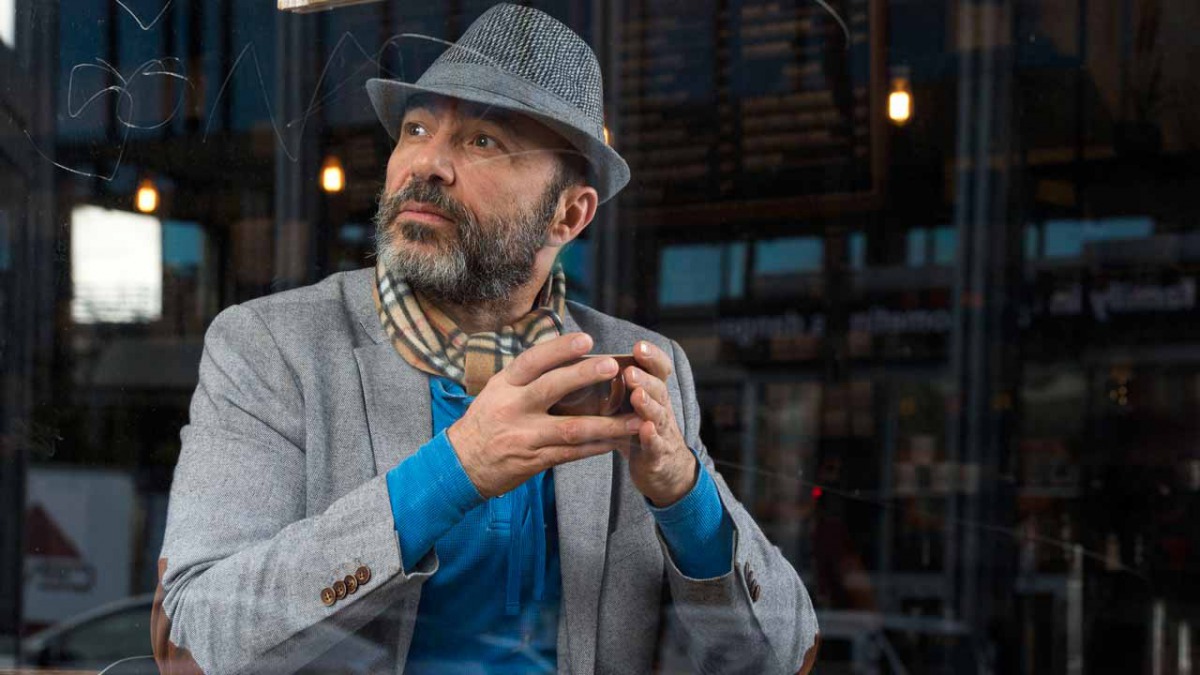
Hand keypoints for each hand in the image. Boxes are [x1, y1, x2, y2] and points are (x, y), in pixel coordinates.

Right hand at [447, 333, 640, 497]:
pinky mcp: (535, 460)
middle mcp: (513, 407)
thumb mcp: (497, 391)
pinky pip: (572, 453)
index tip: (586, 340)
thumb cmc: (485, 422)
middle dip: (584, 376)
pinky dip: (596, 447)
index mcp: (504, 385)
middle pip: (551, 388)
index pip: (532, 360)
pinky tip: (616, 441)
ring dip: (606, 424)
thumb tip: (565, 354)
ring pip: (571, 428)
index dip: (559, 349)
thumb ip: (527, 376)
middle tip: (613, 368)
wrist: (461, 465)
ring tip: (635, 418)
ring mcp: (525, 436)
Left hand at [622, 341, 697, 506]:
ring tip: (637, 395)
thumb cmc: (638, 431)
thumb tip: (572, 367)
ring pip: (659, 415)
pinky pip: (656, 445)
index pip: (659, 370)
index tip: (638, 346)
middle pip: (658, 389)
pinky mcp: (658, 455)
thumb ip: (611, 388)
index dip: (652, 357)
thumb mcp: (628, 406)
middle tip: (630, 371)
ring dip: (648, 404)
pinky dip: (651, 437)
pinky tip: (645, 429)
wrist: (664, 469)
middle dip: (644, 379)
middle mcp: (661, 408)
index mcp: (653, 393)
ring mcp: (662, 432)